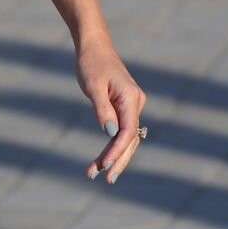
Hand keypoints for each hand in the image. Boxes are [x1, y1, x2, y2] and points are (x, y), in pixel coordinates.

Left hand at [76, 36, 146, 186]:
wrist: (94, 47)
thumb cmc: (91, 64)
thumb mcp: (93, 86)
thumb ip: (103, 110)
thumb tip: (111, 134)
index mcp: (131, 98)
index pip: (128, 131)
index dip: (117, 151)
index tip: (104, 165)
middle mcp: (136, 103)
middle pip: (130, 139)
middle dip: (118, 161)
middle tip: (106, 181)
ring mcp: (132, 106)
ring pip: (126, 138)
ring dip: (113, 157)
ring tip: (94, 174)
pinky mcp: (124, 108)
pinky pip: (121, 131)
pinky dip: (111, 146)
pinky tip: (101, 161)